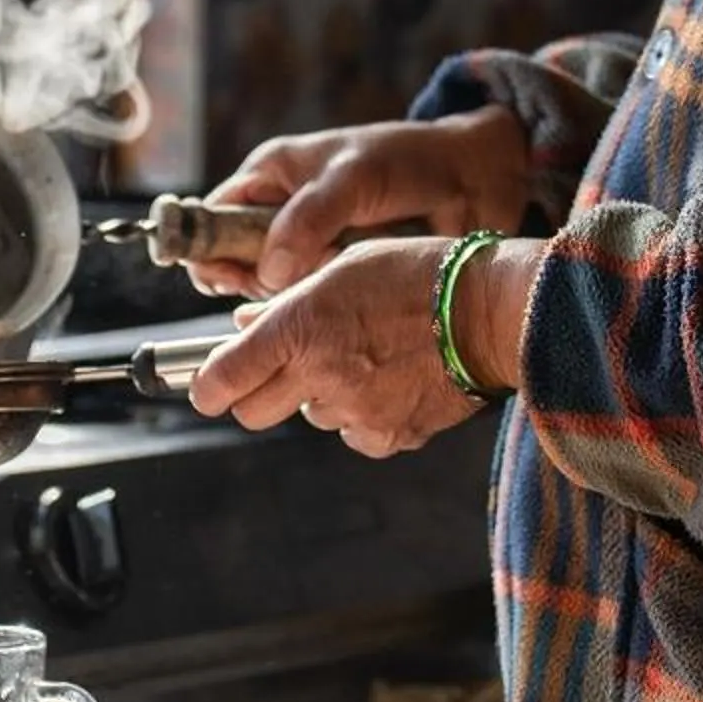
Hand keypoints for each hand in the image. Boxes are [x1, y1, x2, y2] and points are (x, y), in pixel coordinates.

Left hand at [187, 234, 544, 454]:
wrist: (493, 311)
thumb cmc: (421, 272)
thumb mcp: (345, 265)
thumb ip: (289, 301)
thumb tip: (245, 325)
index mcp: (301, 324)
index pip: (223, 379)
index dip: (209, 386)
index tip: (211, 384)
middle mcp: (319, 373)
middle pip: (253, 412)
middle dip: (258, 392)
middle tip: (286, 366)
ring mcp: (353, 410)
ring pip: (310, 417)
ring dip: (321, 394)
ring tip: (365, 355)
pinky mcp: (387, 436)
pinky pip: (354, 435)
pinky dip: (362, 415)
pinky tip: (391, 379)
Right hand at [192, 106, 530, 299]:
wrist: (473, 181)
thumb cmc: (409, 161)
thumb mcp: (354, 177)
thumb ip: (309, 218)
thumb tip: (267, 272)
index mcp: (272, 175)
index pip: (215, 216)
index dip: (207, 248)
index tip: (219, 278)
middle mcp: (283, 213)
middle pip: (237, 261)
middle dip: (248, 283)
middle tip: (268, 297)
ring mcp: (311, 248)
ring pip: (273, 289)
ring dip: (287, 299)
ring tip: (316, 293)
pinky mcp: (338, 276)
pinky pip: (310, 302)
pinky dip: (316, 309)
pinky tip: (334, 310)